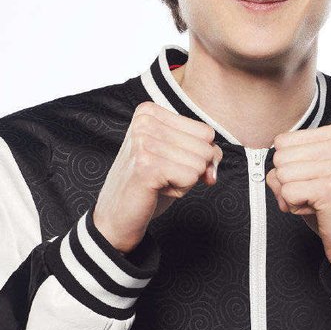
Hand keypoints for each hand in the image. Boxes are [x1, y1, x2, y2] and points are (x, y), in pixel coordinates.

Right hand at [93, 100, 222, 253]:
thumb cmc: (149, 186)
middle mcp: (144, 122)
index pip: (205, 132)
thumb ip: (205, 153)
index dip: (196, 156)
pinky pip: (191, 178)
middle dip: (191, 170)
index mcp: (149, 112)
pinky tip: (156, 190)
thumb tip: (213, 168)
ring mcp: (143, 142)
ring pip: (200, 164)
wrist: (117, 217)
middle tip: (162, 177)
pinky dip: (179, 190)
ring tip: (158, 183)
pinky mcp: (146, 165)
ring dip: (184, 181)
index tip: (168, 164)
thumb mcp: (179, 160)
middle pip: (205, 147)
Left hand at [266, 123, 330, 291]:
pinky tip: (317, 211)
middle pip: (280, 156)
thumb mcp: (310, 175)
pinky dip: (295, 207)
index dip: (290, 166)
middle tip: (313, 195)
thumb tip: (271, 170)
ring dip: (292, 196)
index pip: (284, 141)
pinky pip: (287, 193)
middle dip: (288, 182)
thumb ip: (289, 161)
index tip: (313, 180)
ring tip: (316, 203)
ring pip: (282, 175)